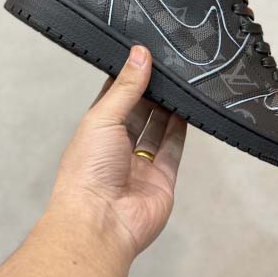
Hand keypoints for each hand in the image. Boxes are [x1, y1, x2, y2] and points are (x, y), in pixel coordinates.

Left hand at [50, 45, 186, 258]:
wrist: (101, 223)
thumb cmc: (89, 168)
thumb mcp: (103, 118)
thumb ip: (126, 87)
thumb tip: (140, 53)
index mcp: (97, 130)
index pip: (114, 96)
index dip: (129, 76)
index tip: (145, 53)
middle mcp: (118, 145)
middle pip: (139, 111)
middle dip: (152, 90)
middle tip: (170, 64)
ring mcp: (141, 163)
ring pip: (158, 128)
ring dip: (168, 107)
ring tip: (182, 81)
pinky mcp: (163, 178)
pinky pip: (174, 149)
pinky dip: (181, 129)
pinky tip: (188, 107)